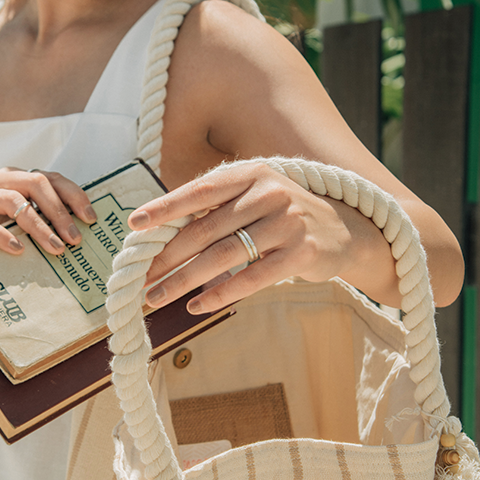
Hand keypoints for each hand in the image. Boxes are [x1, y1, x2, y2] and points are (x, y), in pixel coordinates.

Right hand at [0, 168, 96, 256]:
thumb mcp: (20, 225)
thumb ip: (44, 219)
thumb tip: (83, 231)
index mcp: (13, 178)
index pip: (49, 178)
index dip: (73, 196)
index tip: (90, 219)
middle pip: (34, 184)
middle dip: (58, 211)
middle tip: (74, 239)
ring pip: (12, 201)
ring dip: (38, 226)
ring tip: (55, 247)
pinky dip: (3, 236)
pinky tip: (19, 249)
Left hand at [127, 161, 385, 313]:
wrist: (345, 231)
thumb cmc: (283, 216)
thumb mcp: (254, 198)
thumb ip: (217, 209)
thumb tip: (162, 232)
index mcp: (251, 174)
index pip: (200, 190)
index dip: (165, 208)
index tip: (134, 225)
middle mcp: (269, 192)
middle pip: (205, 229)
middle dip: (167, 257)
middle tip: (140, 277)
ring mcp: (287, 222)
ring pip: (223, 256)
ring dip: (184, 280)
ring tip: (158, 297)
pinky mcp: (301, 253)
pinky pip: (251, 278)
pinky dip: (220, 294)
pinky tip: (196, 306)